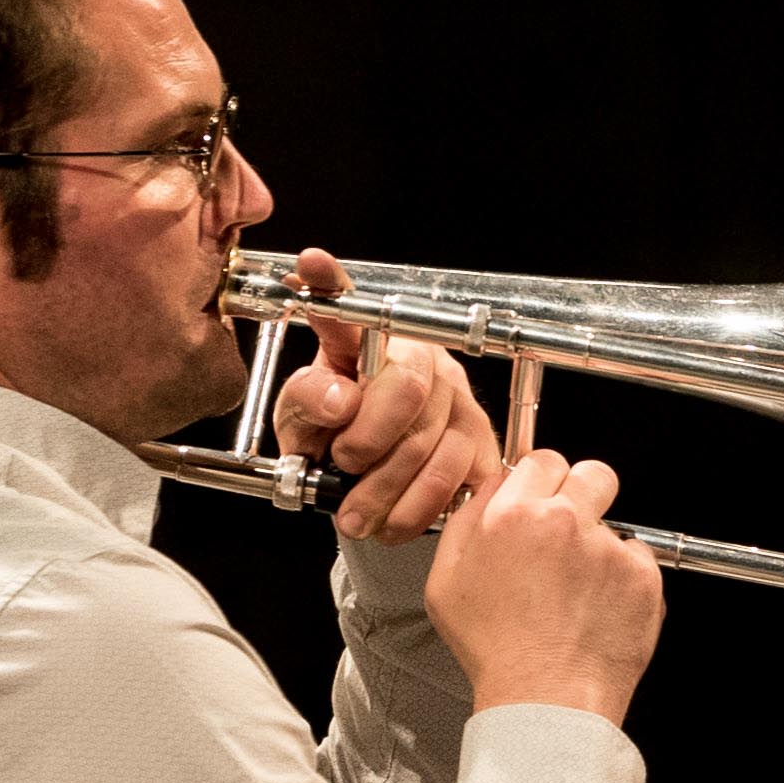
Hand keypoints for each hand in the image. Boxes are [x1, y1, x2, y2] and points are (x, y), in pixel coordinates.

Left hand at [272, 248, 497, 542]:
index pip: (348, 305)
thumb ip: (306, 403)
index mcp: (365, 342)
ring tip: (355, 514)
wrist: (372, 488)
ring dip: (385, 491)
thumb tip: (340, 398)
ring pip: (432, 445)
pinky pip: (455, 480)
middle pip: (408, 388)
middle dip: (368, 440)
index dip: (329, 283)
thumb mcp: (301, 424)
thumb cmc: (334, 441)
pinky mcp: (482, 445)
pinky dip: (414, 510)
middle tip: (343, 464)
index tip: (311, 264)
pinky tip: (390, 518)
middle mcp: (421, 359)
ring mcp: (459, 400)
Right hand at [422, 447, 665, 721]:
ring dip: (599, 544)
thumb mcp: (446, 581)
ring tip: (576, 589)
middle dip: (582, 494)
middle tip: (570, 532)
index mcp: (512, 515)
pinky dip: (622, 579)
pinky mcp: (641, 574)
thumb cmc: (496, 650)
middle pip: (590, 473)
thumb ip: (468, 520)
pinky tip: (596, 608)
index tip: (543, 500)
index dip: (542, 481)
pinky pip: (637, 558)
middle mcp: (564, 521)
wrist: (546, 699)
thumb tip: (492, 488)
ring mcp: (607, 546)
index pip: (541, 459)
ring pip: (612, 522)